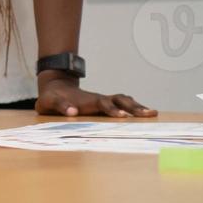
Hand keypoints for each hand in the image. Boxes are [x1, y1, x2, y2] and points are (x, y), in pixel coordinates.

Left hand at [36, 77, 156, 117]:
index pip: (103, 104)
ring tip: (153, 113)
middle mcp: (98, 99)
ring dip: (137, 106)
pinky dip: (134, 106)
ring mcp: (102, 100)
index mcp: (86, 100)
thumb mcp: (49, 102)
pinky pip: (122, 103)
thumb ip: (60, 106)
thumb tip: (72, 111)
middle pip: (119, 100)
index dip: (112, 109)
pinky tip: (145, 113)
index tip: (123, 116)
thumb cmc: (52, 97)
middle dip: (133, 107)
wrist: (55, 86)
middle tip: (149, 114)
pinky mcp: (104, 104)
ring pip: (123, 100)